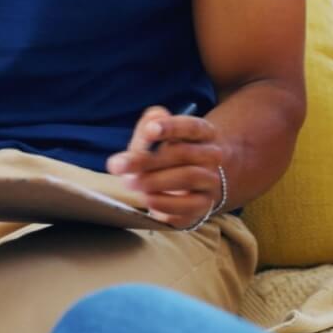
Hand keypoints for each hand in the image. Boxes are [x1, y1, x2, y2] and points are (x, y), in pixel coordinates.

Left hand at [106, 105, 224, 229]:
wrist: (192, 184)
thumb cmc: (169, 154)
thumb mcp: (158, 135)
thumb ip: (149, 126)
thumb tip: (148, 128)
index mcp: (204, 133)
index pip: (192, 126)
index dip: (171, 127)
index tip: (150, 130)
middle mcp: (212, 156)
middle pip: (184, 153)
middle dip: (148, 159)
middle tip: (119, 166)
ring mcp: (210, 182)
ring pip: (188, 177)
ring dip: (154, 181)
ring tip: (130, 183)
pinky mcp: (203, 206)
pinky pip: (186, 206)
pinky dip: (164, 204)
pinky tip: (147, 199)